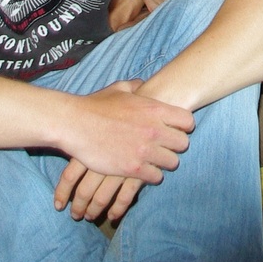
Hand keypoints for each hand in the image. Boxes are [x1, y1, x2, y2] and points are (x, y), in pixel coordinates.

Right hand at [51, 80, 192, 215]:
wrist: (74, 124)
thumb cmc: (95, 105)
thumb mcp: (119, 89)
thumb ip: (137, 86)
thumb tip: (144, 85)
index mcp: (155, 109)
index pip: (187, 121)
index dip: (183, 126)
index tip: (176, 130)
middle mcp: (154, 130)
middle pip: (183, 144)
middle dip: (175, 146)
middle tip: (165, 147)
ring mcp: (145, 151)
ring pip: (172, 163)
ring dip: (164, 162)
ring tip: (155, 160)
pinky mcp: (133, 168)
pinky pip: (156, 177)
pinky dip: (151, 175)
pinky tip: (144, 170)